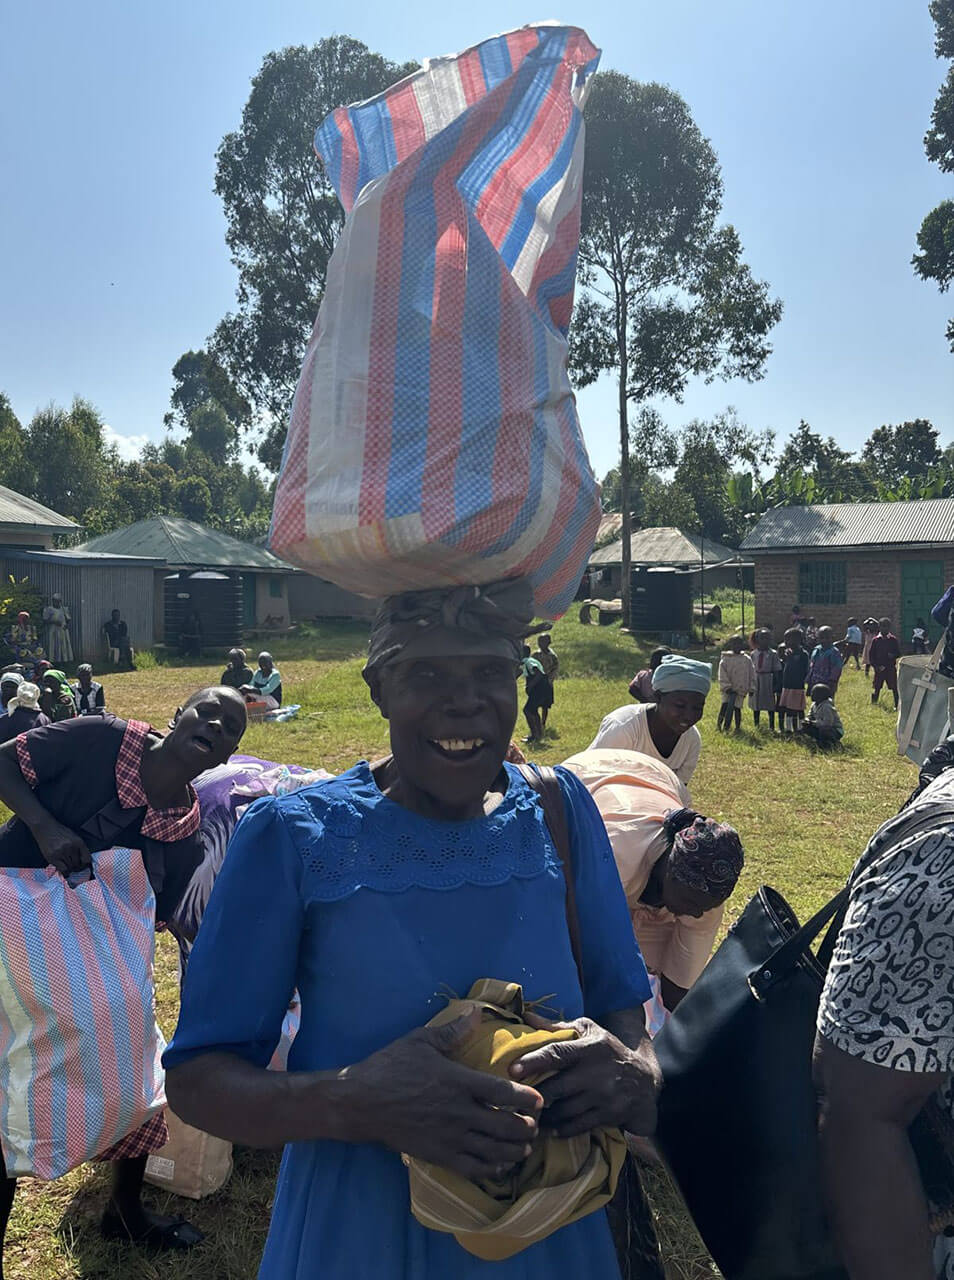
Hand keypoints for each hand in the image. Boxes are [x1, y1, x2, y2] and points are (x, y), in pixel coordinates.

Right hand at [32, 819, 90, 876]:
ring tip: (68, 866)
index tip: (85, 866)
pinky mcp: (52, 857)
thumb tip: (84, 860)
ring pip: (70, 867)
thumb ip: (79, 847)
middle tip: (75, 867)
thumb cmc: (59, 832)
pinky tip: (63, 867)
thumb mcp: (73, 836)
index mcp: (78, 842)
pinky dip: (63, 870)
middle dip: (77, 867)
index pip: (87, 858)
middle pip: (78, 864)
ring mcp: (61, 853)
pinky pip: (61, 869)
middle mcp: (70, 847)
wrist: (45, 827)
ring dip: (70, 868)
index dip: (86, 864)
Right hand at [341, 1009, 543, 1181]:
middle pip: (505, 1125)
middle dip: (526, 1128)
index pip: (503, 1092)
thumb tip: (477, 1011)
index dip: (527, 1099)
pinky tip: (500, 1164)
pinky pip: (473, 1168)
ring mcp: (449, 1138)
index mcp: (458, 1082)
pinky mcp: (438, 1155)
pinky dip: (492, 1168)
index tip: (540, 1100)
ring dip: (514, 1149)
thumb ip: (453, 1030)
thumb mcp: (421, 1041)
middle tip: (536, 1125)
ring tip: (524, 1146)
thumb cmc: (390, 1067)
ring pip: (493, 1150)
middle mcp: (459, 1113)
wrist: (360, 1102)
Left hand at [510, 1013, 660, 1138]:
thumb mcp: (589, 1031)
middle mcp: (596, 1073)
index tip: (512, 1070)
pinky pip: (577, 1126)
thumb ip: (556, 1027)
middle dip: (534, 1095)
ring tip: (528, 1114)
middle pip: (557, 1087)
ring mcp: (603, 1097)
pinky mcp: (608, 1115)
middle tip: (514, 1100)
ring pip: (565, 1111)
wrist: (645, 1080)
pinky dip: (560, 1129)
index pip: (557, 1053)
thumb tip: (526, 1017)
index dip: (534, 1061)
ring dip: (544, 1115)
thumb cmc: (609, 1051)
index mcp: (589, 1048)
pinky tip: (548, 1128)